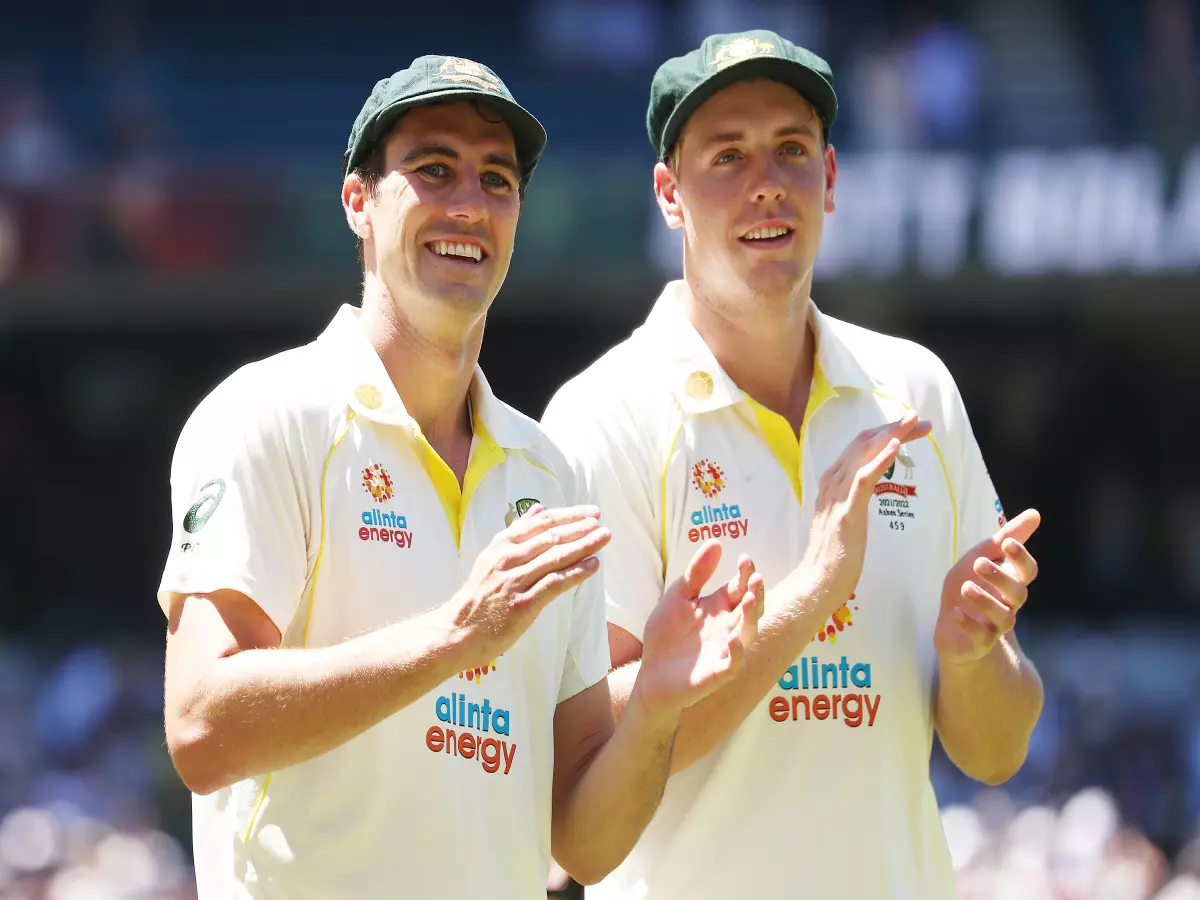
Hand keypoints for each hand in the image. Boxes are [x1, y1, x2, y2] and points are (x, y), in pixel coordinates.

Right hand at [445, 504, 610, 663]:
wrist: (457, 632)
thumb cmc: (478, 596)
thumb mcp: (492, 557)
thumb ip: (517, 532)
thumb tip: (538, 508)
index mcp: (501, 544)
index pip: (541, 523)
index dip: (569, 515)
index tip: (591, 512)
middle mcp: (508, 558)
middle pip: (550, 537)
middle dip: (580, 527)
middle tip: (602, 522)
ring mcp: (515, 581)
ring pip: (555, 557)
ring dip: (583, 545)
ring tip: (604, 537)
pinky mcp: (522, 604)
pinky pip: (554, 584)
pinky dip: (576, 573)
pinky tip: (593, 565)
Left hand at [634, 539, 762, 715]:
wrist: (649, 675)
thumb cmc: (666, 636)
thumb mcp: (677, 597)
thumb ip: (696, 574)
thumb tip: (716, 542)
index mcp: (719, 608)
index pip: (740, 587)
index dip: (745, 574)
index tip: (745, 559)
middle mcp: (728, 627)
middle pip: (751, 608)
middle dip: (755, 592)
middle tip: (755, 577)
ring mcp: (726, 651)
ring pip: (749, 633)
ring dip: (751, 617)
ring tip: (747, 599)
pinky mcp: (718, 673)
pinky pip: (734, 664)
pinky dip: (738, 653)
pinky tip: (734, 640)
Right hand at [794, 412, 931, 607]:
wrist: (818, 581)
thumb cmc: (834, 555)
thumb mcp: (843, 518)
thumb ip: (850, 498)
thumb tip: (864, 486)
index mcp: (830, 483)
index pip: (857, 447)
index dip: (884, 433)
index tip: (909, 428)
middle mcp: (831, 483)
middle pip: (862, 443)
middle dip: (892, 428)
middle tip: (919, 419)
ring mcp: (837, 496)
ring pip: (864, 454)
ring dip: (891, 434)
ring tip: (913, 421)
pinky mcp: (847, 511)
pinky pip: (864, 478)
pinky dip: (881, 458)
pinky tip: (897, 445)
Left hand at [935, 509, 1040, 665]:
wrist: (951, 629)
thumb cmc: (969, 587)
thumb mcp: (980, 558)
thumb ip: (1004, 538)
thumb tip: (1035, 514)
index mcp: (1010, 583)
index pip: (1028, 572)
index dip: (1022, 559)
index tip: (1007, 543)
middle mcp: (1008, 605)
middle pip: (1019, 594)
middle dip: (1001, 577)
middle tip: (979, 563)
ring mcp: (995, 626)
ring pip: (1003, 618)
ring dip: (984, 601)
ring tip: (966, 587)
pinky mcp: (978, 642)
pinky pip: (980, 636)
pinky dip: (968, 624)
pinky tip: (956, 612)